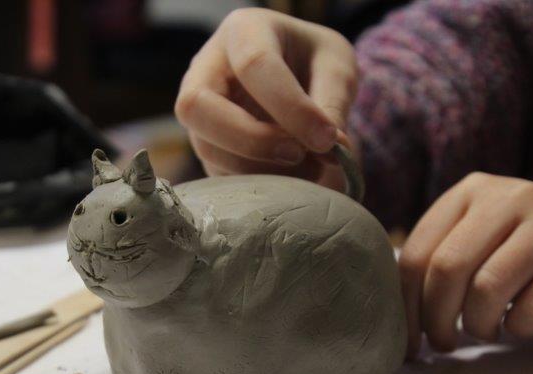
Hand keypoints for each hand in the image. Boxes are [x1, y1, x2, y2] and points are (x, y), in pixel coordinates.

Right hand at [174, 8, 357, 189]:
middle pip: (196, 106)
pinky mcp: (209, 146)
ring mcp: (202, 112)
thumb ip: (335, 103)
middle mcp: (207, 69)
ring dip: (258, 168)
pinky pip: (221, 172)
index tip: (327, 139)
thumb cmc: (314, 63)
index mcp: (244, 31)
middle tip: (298, 154)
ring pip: (205, 146)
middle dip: (250, 139)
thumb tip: (333, 149)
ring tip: (309, 169)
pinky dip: (259, 182)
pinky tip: (293, 176)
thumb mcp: (336, 68)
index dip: (290, 107)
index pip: (253, 65)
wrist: (299, 78)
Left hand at [400, 172, 532, 354]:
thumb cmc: (531, 258)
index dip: (406, 306)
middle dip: (436, 320)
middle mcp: (510, 195)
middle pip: (447, 269)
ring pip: (488, 288)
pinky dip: (520, 328)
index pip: (417, 253)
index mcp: (471, 191)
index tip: (408, 341)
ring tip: (485, 332)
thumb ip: (439, 261)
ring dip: (479, 326)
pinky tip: (521, 324)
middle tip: (443, 345)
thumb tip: (392, 313)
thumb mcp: (481, 242)